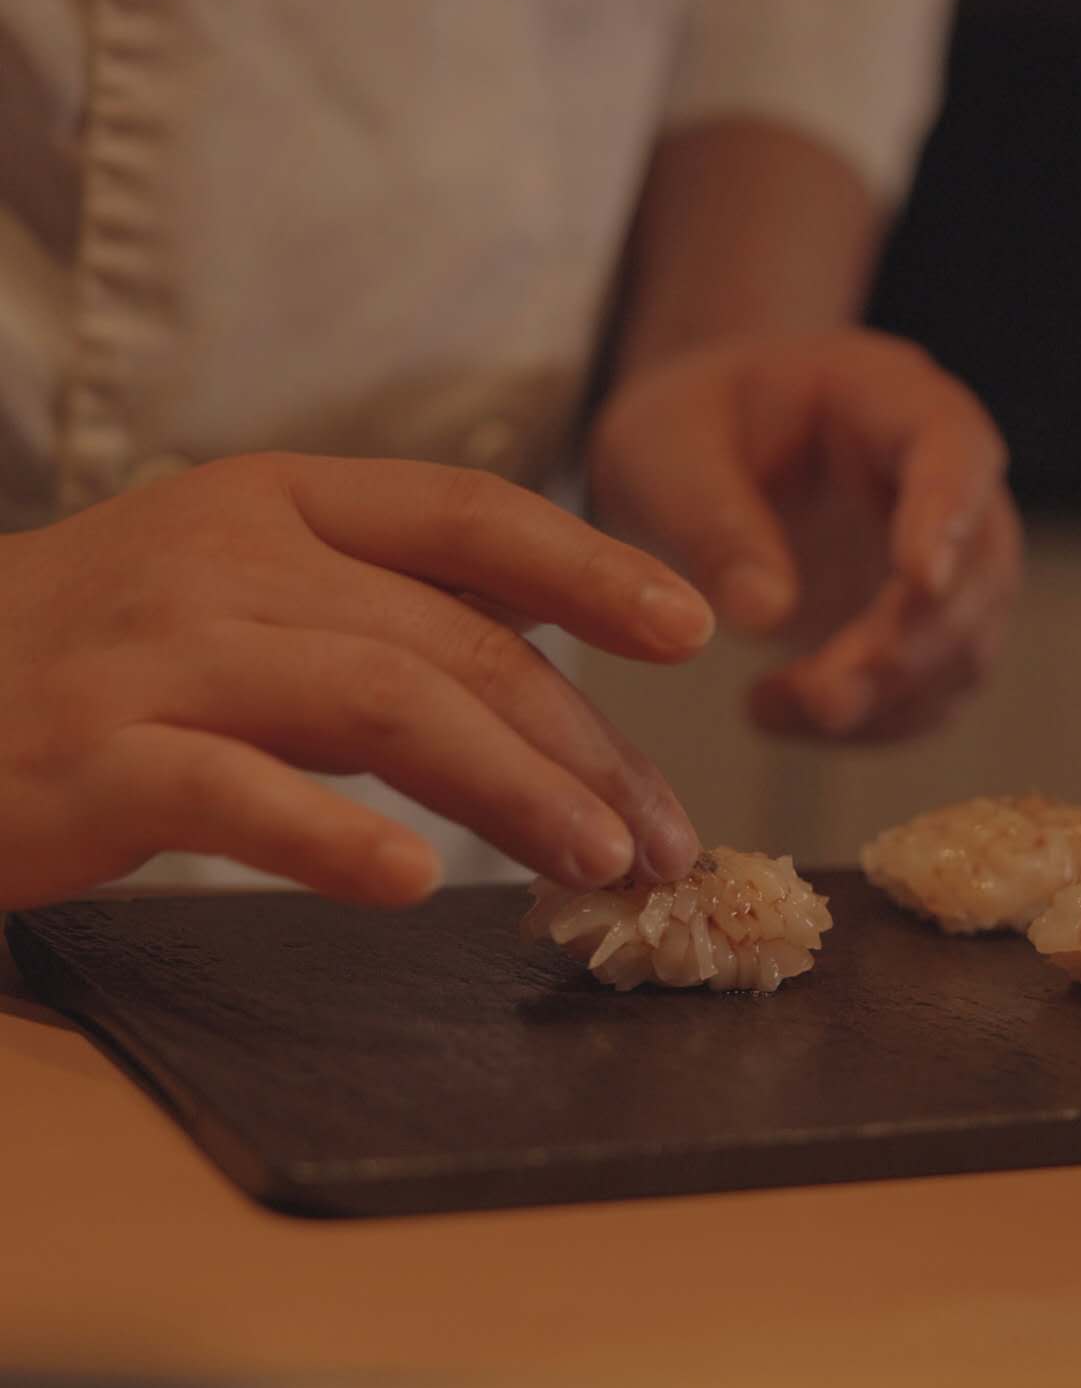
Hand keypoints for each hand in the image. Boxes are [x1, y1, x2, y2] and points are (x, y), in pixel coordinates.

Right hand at [0, 455, 713, 909]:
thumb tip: (530, 664)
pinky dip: (337, 841)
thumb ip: (365, 605)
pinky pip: (240, 795)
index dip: (589, 566)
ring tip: (595, 864)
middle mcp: (225, 555)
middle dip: (581, 743)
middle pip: (454, 639)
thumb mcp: (228, 585)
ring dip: (511, 790)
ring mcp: (157, 653)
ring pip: (382, 705)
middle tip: (661, 835)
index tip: (690, 626)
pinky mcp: (94, 757)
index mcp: (272, 500)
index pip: (466, 511)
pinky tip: (414, 887)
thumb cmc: (83, 656)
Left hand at [588, 334, 1020, 741]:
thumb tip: (763, 613)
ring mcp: (943, 553)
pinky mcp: (920, 624)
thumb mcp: (662, 453)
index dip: (947, 513)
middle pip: (977, 564)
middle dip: (907, 643)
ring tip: (774, 706)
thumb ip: (711, 522)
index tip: (919, 580)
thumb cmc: (682, 429)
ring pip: (966, 641)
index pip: (952, 444)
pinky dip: (870, 721)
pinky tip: (784, 714)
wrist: (692, 457)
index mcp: (885, 395)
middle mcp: (937, 474)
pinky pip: (930, 688)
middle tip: (823, 696)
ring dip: (888, 695)